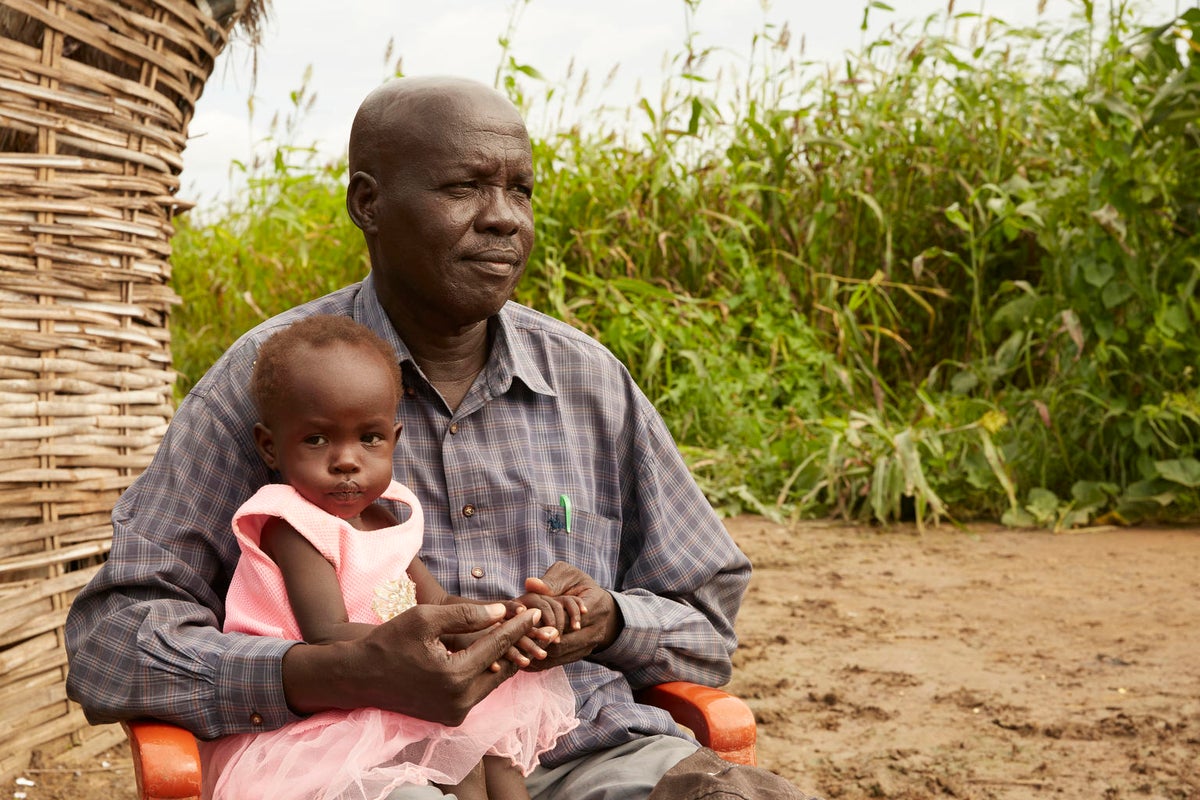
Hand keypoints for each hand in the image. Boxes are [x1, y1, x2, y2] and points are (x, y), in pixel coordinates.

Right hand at [283, 602, 540, 725]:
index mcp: (453, 677)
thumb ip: (466, 615)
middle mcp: (458, 702)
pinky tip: (496, 653)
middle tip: (537, 625)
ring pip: (491, 682)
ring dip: (505, 659)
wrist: (358, 676)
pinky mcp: (449, 717)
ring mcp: (454, 714)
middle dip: (519, 645)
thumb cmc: (388, 641)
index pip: (496, 647)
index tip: (535, 612)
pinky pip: (477, 691)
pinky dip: (487, 672)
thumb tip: (502, 612)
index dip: (517, 627)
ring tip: (521, 636)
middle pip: (501, 669)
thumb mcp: (426, 619)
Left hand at [519, 561, 620, 670]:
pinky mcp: (582, 654)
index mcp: (596, 606)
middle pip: (562, 643)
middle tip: (513, 637)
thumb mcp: (568, 575)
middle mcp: (596, 630)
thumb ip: (550, 581)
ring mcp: (590, 646)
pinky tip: (523, 655)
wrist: (598, 603)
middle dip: (537, 640)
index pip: (566, 620)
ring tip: (514, 648)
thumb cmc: (579, 584)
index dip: (543, 622)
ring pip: (559, 655)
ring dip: (537, 652)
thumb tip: (530, 584)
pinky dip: (541, 660)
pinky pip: (560, 662)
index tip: (521, 618)